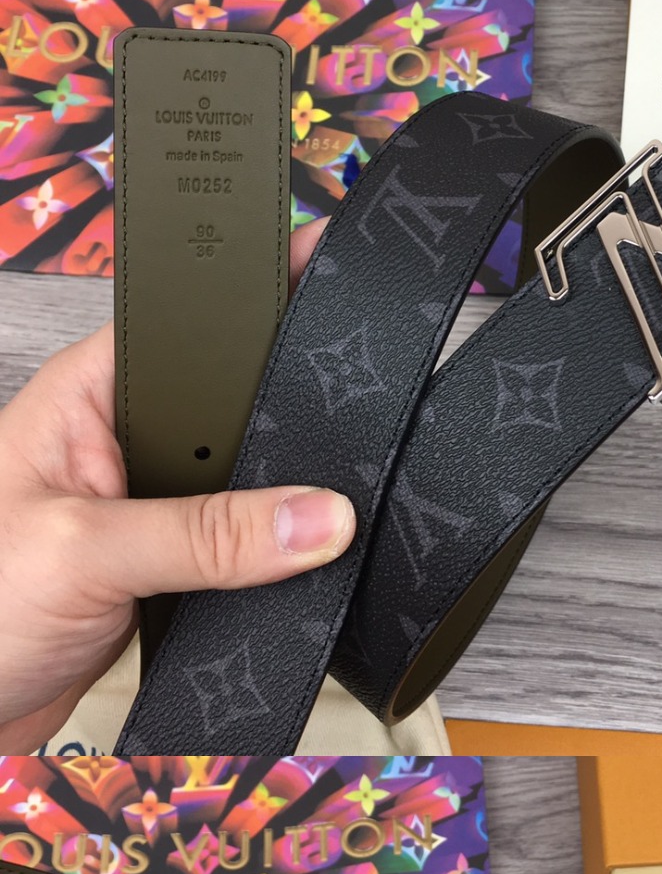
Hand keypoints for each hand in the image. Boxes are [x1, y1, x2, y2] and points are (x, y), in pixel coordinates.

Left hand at [0, 305, 355, 751]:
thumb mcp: (85, 554)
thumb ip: (204, 535)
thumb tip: (318, 517)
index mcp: (88, 395)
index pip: (194, 328)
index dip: (263, 307)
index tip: (341, 301)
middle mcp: (120, 442)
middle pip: (233, 407)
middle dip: (290, 426)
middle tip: (363, 436)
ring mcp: (143, 507)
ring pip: (242, 485)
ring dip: (279, 507)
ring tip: (339, 510)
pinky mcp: (160, 570)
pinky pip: (236, 552)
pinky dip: (267, 565)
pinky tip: (298, 572)